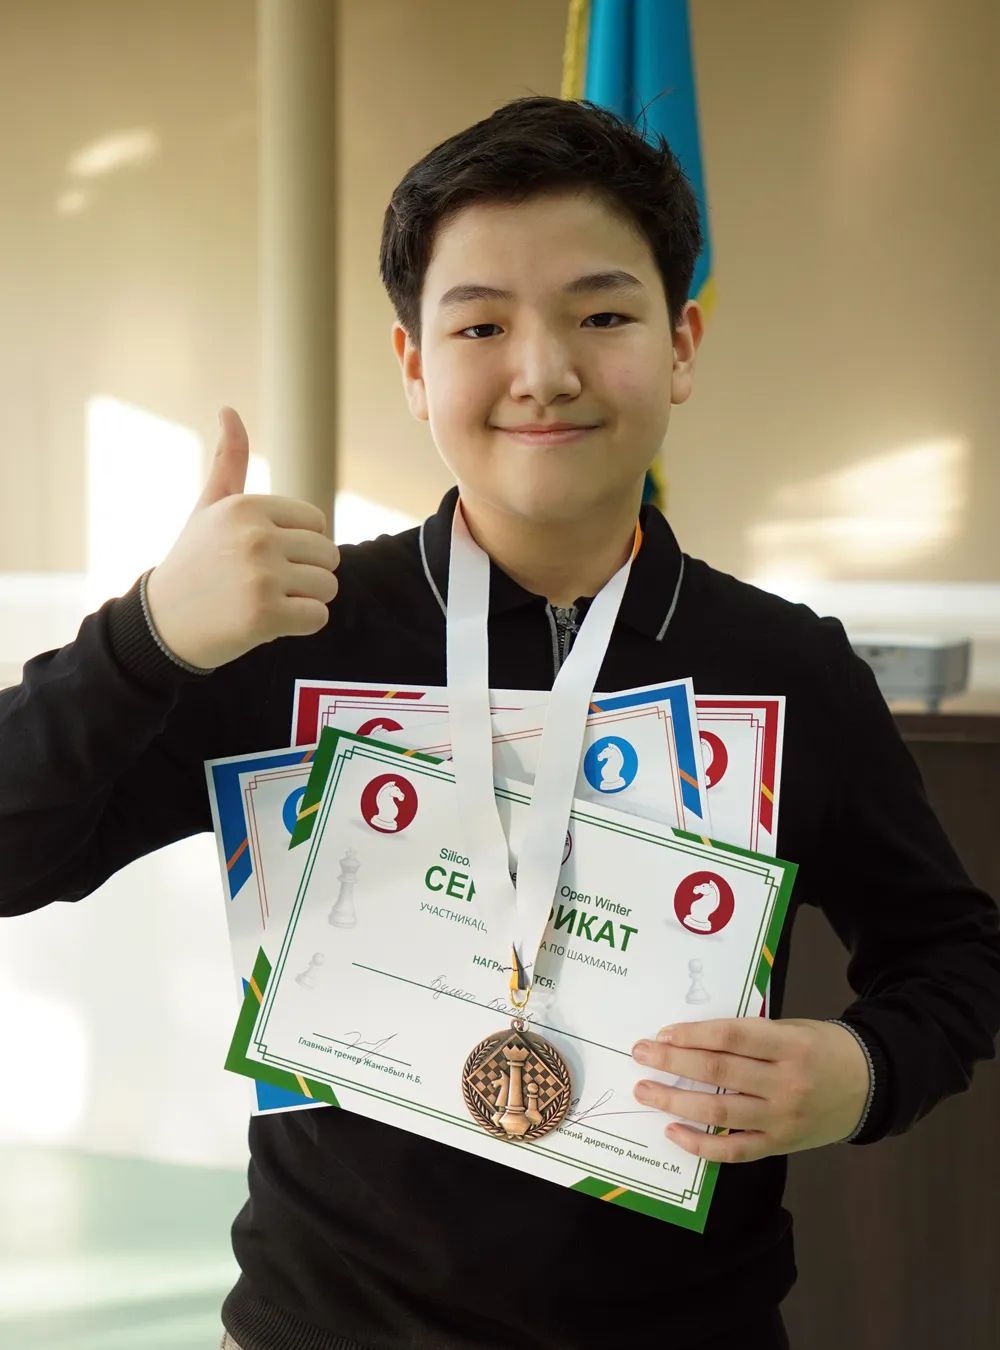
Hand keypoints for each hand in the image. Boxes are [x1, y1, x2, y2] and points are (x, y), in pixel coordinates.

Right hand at [145, 408, 340, 668]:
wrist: (162, 626)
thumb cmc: (193, 563)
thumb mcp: (208, 508)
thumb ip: (228, 462)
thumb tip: (229, 409)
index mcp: (246, 508)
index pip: (317, 523)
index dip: (299, 546)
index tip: (263, 557)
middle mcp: (255, 537)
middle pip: (328, 555)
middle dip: (306, 574)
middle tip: (265, 585)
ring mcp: (260, 576)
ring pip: (327, 587)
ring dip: (305, 600)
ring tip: (265, 601)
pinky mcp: (265, 615)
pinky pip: (318, 617)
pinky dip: (301, 625)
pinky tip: (268, 623)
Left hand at [631, 1017, 870, 1163]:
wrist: (870, 1086)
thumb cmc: (822, 1049)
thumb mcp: (793, 1029)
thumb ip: (750, 1035)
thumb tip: (692, 1038)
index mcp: (790, 1046)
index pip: (731, 1038)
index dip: (692, 1035)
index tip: (662, 1034)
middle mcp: (786, 1084)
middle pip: (718, 1073)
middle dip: (673, 1063)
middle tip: (640, 1055)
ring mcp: (782, 1119)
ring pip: (719, 1113)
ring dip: (675, 1101)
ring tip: (645, 1091)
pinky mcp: (780, 1145)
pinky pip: (734, 1151)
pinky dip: (700, 1144)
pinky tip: (673, 1130)